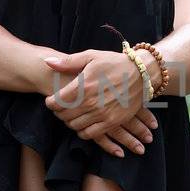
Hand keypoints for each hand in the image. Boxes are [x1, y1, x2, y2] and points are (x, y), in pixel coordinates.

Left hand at [41, 49, 159, 157]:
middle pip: (64, 115)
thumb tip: (47, 62)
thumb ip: (68, 62)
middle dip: (59, 112)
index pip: (56, 102)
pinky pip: (90, 134)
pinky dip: (82, 132)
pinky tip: (83, 124)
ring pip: (75, 126)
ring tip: (72, 115)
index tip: (52, 101)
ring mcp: (102, 114)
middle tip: (61, 108)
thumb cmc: (114, 63)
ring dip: (70, 122)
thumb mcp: (91, 56)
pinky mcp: (112, 122)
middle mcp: (91, 102)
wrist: (141, 73)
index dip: (50, 103)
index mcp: (83, 85)